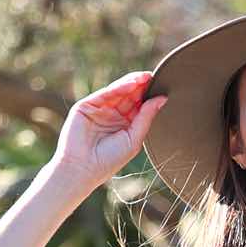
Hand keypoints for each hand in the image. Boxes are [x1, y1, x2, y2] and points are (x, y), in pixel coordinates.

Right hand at [49, 70, 168, 186]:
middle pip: (129, 96)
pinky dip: (119, 87)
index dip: (149, 97)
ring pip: (118, 91)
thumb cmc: (108, 161)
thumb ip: (146, 118)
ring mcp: (100, 109)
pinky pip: (106, 93)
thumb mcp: (133, 139)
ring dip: (132, 83)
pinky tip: (132, 84)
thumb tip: (162, 99)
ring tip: (146, 77)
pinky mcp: (87, 105)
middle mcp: (112, 115)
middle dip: (141, 87)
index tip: (162, 87)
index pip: (138, 107)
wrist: (82, 168)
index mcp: (124, 126)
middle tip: (155, 78)